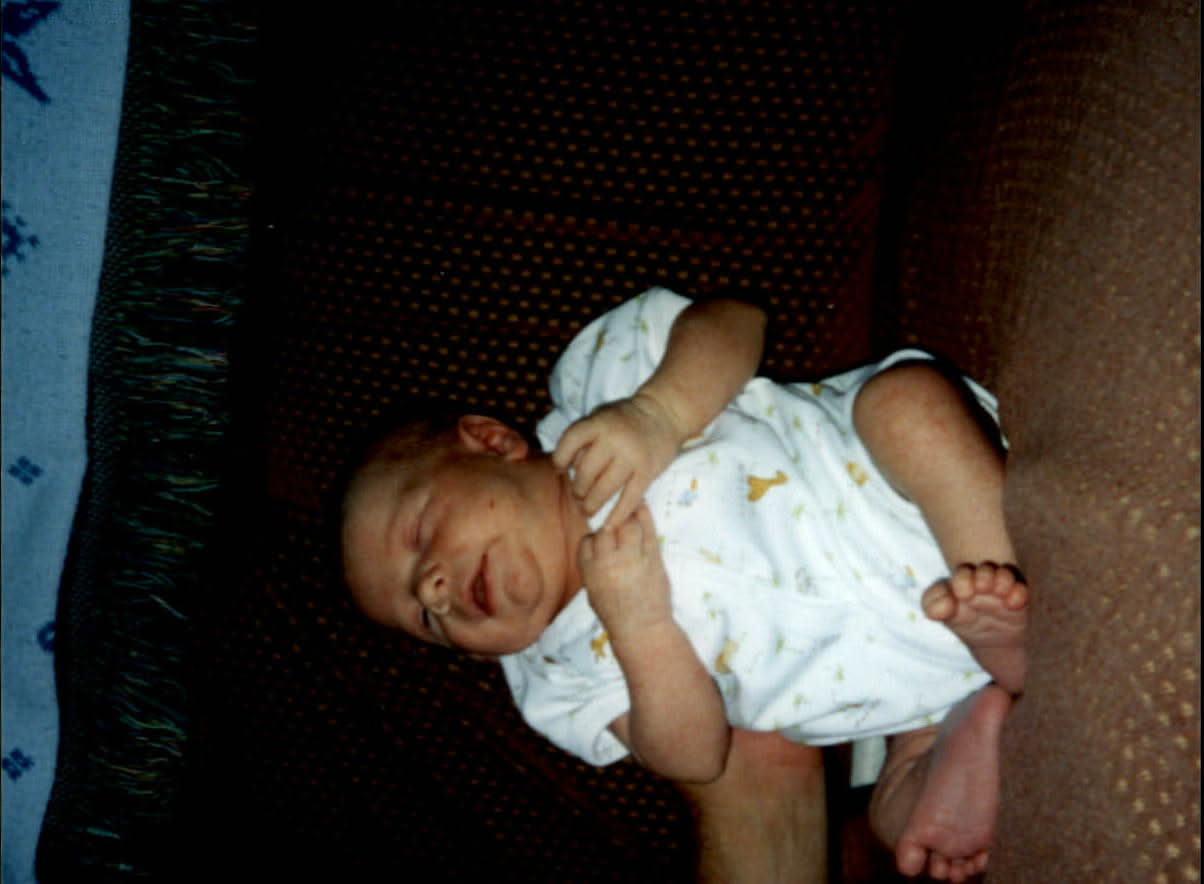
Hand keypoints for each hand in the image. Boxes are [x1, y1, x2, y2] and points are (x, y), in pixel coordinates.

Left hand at [554, 391, 683, 527]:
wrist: (663, 414)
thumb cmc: (625, 418)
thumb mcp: (601, 416)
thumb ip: (584, 437)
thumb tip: (565, 468)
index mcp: (600, 423)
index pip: (570, 442)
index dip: (560, 458)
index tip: (559, 469)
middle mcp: (614, 439)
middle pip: (586, 472)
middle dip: (578, 489)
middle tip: (578, 496)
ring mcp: (632, 457)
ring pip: (604, 489)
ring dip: (592, 504)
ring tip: (587, 510)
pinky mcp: (647, 472)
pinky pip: (629, 499)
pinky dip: (617, 515)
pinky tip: (609, 525)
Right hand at [578, 503, 671, 638]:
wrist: (642, 629)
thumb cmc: (615, 613)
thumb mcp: (593, 591)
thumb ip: (593, 565)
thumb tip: (596, 539)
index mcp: (590, 572)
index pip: (587, 541)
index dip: (595, 538)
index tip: (603, 542)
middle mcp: (608, 563)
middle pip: (606, 529)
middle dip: (611, 527)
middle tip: (618, 529)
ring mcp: (632, 559)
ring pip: (627, 525)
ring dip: (628, 520)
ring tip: (631, 520)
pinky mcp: (653, 559)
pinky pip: (648, 530)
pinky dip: (645, 516)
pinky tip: (642, 507)